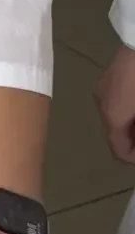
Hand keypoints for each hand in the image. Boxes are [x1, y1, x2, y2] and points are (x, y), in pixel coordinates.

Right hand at [97, 46, 134, 163]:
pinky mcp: (110, 76)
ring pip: (116, 117)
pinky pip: (118, 102)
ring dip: (131, 125)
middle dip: (133, 140)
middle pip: (116, 134)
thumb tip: (132, 150)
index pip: (119, 150)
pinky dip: (129, 110)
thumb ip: (134, 131)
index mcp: (113, 115)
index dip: (134, 158)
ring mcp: (104, 87)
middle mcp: (102, 103)